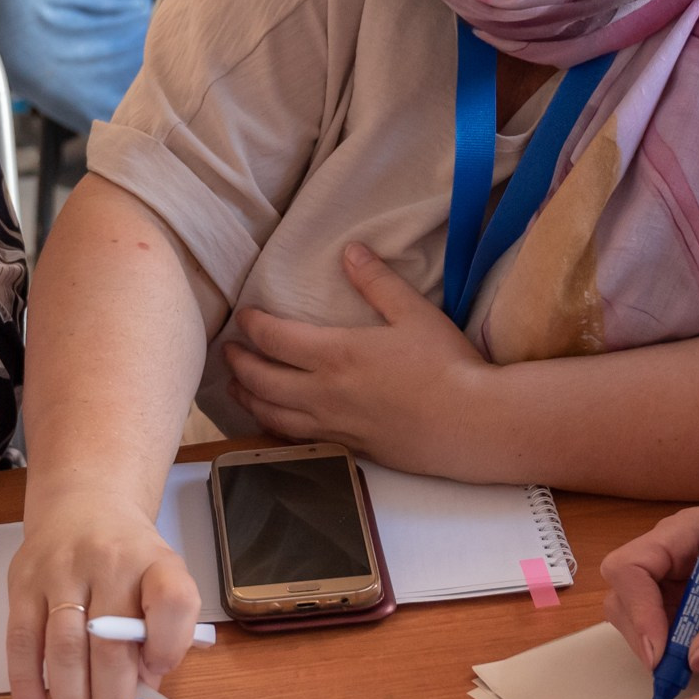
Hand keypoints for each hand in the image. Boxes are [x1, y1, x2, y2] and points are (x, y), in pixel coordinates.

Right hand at [6, 495, 202, 698]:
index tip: (157, 672)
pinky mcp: (22, 582)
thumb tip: (143, 686)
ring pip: (64, 645)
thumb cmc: (130, 558)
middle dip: (111, 696)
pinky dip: (26, 683)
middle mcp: (109, 561)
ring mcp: (61, 570)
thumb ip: (163, 629)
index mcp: (155, 561)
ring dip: (71, 696)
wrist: (83, 505)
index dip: (169, 643)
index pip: (172, 599)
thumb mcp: (162, 578)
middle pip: (111, 639)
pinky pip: (21, 640)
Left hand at [222, 243, 489, 474]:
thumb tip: (350, 251)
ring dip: (247, 399)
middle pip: (261, 380)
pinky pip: (296, 440)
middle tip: (228, 351)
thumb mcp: (414, 313)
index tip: (244, 316)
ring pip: (271, 415)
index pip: (274, 339)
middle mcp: (324, 393)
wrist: (470, 424)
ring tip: (236, 388)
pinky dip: (273, 429)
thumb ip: (377, 282)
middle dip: (239, 363)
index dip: (253, 326)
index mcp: (336, 354)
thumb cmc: (446, 365)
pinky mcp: (348, 448)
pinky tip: (273, 425)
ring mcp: (333, 426)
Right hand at [602, 499, 698, 674]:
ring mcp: (681, 578)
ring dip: (675, 646)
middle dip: (649, 637)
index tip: (663, 655)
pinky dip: (698, 648)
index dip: (638, 613)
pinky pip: (677, 633)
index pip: (630, 568)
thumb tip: (695, 661)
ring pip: (648, 621)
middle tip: (682, 670)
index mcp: (686, 533)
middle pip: (627, 598)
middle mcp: (673, 553)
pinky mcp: (695, 601)